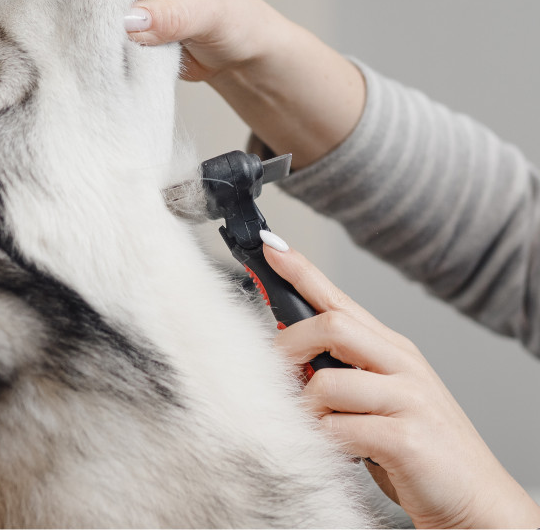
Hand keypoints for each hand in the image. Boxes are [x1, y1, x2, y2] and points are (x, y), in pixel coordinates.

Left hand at [265, 243, 539, 528]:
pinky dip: (324, 440)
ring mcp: (408, 398)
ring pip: (328, 381)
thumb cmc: (418, 447)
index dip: (301, 270)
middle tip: (276, 374)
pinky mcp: (407, 439)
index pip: (337, 298)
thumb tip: (290, 355)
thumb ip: (343, 370)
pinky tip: (335, 451)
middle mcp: (401, 363)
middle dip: (289, 345)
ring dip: (306, 407)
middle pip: (330, 325)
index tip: (269, 247)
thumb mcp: (382, 396)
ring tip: (314, 427)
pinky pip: (340, 428)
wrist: (478, 501)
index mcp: (391, 348)